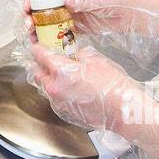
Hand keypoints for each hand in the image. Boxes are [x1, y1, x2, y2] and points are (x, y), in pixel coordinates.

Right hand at [21, 0, 158, 43]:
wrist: (134, 13)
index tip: (25, 10)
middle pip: (41, 7)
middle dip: (31, 17)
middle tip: (28, 29)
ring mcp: (71, 13)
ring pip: (48, 21)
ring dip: (39, 30)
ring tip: (35, 40)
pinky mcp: (77, 27)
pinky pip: (60, 32)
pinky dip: (52, 39)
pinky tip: (48, 45)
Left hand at [27, 44, 144, 133]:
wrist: (121, 111)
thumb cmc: (112, 86)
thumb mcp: (96, 60)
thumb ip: (80, 54)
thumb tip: (74, 53)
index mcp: (61, 71)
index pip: (40, 56)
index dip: (38, 48)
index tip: (38, 46)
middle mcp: (54, 88)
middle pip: (37, 73)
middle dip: (40, 65)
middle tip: (48, 59)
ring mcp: (58, 102)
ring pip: (44, 87)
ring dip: (49, 79)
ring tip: (62, 75)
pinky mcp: (63, 112)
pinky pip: (54, 99)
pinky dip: (57, 92)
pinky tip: (70, 89)